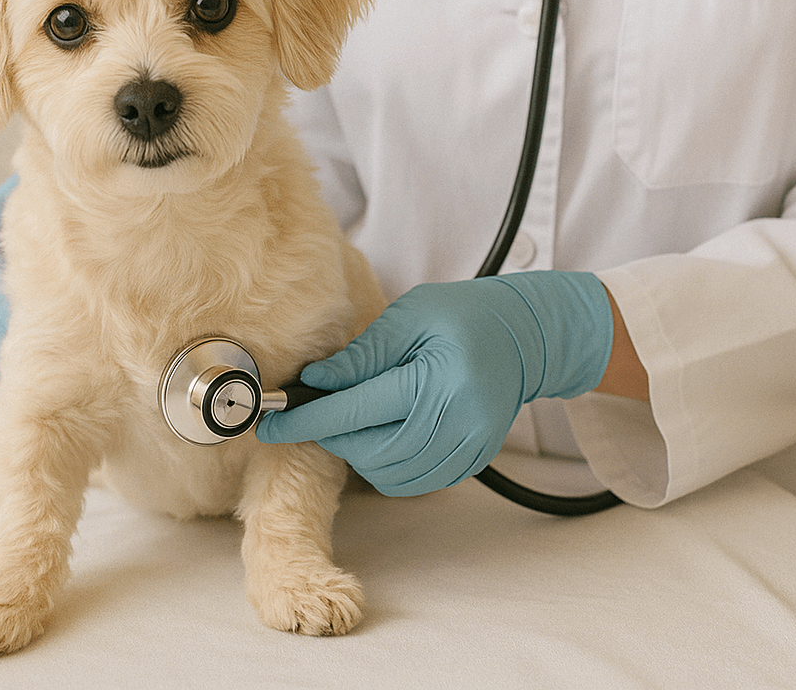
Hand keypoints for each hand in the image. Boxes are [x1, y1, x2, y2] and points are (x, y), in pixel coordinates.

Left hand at [257, 271, 612, 495]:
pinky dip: (382, 463)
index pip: (359, 410)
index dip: (308, 419)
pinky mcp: (470, 462)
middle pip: (371, 450)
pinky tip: (379, 431)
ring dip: (355, 450)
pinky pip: (411, 480)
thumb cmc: (464, 314)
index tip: (269, 421)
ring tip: (349, 415)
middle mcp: (459, 423)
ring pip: (388, 473)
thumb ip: (363, 354)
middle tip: (311, 409)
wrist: (525, 336)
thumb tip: (314, 383)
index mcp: (441, 379)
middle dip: (329, 434)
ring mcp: (469, 449)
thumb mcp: (410, 316)